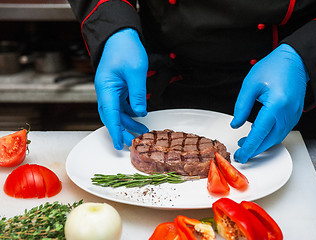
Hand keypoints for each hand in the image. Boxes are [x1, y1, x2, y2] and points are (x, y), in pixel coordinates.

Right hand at [95, 28, 148, 149]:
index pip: (110, 115)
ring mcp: (110, 89)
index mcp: (106, 88)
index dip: (115, 131)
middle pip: (112, 116)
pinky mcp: (117, 87)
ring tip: (142, 131)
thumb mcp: (136, 72)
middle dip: (122, 131)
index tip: (119, 144)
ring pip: (118, 111)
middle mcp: (106, 91)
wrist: (120, 35)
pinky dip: (130, 112)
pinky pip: (122, 104)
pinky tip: (139, 116)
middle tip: (133, 143)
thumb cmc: (125, 48)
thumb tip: (140, 112)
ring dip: (129, 122)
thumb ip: (137, 94)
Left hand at [231, 44, 308, 162]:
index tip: (240, 155)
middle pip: (269, 140)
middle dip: (255, 150)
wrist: (296, 60)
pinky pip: (282, 131)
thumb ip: (242, 106)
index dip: (249, 147)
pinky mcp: (295, 115)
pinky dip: (269, 137)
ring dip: (262, 144)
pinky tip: (258, 134)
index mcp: (276, 104)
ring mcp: (294, 115)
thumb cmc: (275, 67)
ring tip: (246, 143)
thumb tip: (236, 124)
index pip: (259, 133)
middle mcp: (288, 113)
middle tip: (241, 153)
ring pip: (276, 138)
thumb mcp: (251, 84)